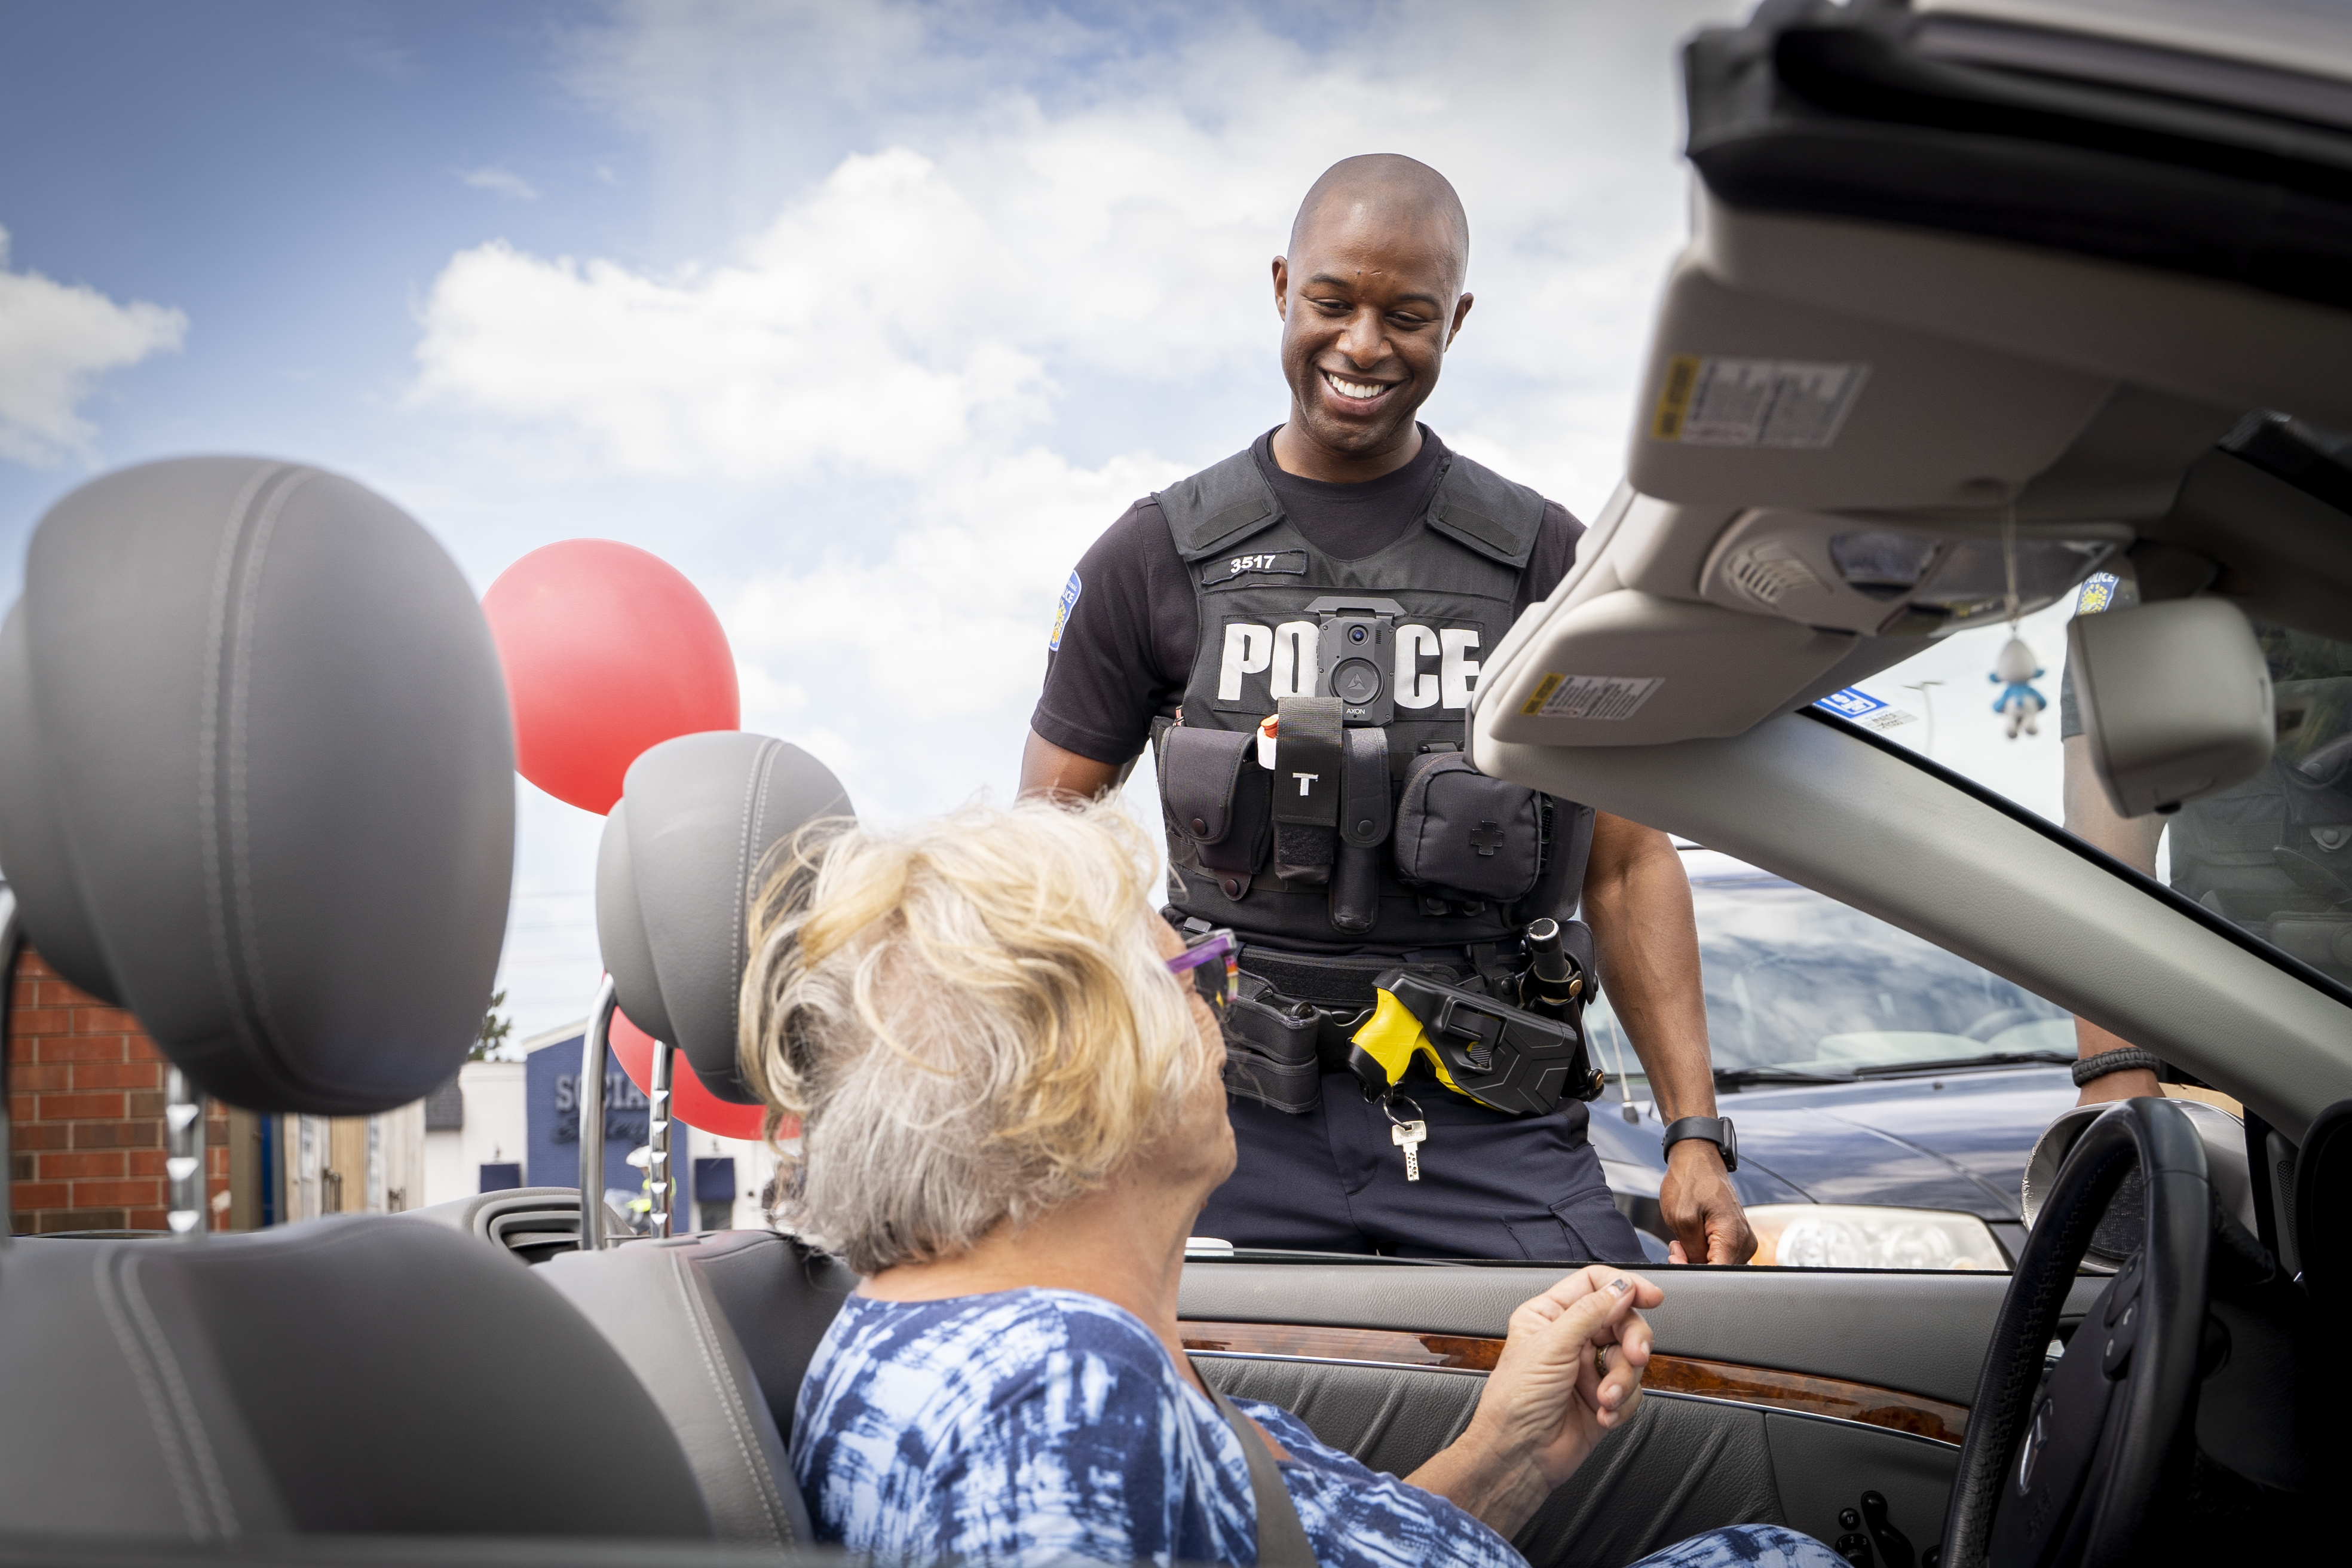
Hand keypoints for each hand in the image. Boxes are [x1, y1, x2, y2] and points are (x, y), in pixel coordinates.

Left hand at [1405, 1266, 1663, 1535]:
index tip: (1651, 1297)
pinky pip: (1633, 1390)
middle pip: (1622, 1320)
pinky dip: (1622, 1403)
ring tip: (1605, 1397)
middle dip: (1633, 1340)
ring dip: (1623, 1380)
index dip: (1625, 1286)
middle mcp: (1572, 1338)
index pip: (1594, 1284)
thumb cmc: (1516, 1401)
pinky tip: (1603, 1413)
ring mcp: (1589, 1368)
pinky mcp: (1605, 1398)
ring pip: (1631, 1358)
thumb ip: (1590, 1313)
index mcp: (1550, 1315)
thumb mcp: (1551, 1346)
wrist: (1520, 1455)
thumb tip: (1621, 1288)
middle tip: (1635, 1356)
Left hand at [1661, 1140, 1755, 1263]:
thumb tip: (1697, 1272)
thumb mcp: (1681, 1218)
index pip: (1720, 1275)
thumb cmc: (1689, 1180)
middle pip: (1719, 1272)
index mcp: (1733, 1236)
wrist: (1697, 1159)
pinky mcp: (1736, 1237)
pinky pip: (1719, 1255)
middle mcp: (1744, 1240)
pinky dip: (1702, 1251)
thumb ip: (1692, 1252)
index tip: (1678, 1260)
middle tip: (1676, 1247)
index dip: (1695, 1273)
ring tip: (1682, 1239)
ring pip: (1718, 1265)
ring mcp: (1742, 1239)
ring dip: (1696, 1258)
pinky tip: (1690, 1238)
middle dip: (1693, 1265)